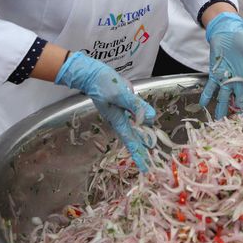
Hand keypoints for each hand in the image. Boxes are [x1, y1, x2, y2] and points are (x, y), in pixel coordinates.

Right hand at [55, 52, 155, 170]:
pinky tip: (148, 123)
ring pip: (136, 127)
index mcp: (119, 120)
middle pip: (134, 138)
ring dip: (143, 136)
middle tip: (151, 163)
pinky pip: (135, 115)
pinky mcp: (124, 104)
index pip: (131, 141)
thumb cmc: (103, 84)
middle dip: (142, 150)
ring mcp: (122, 112)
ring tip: (152, 147)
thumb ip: (136, 106)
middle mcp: (121, 119)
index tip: (145, 168)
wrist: (91, 74)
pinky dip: (142, 120)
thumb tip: (151, 119)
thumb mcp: (121, 95)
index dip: (139, 155)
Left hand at [202, 13, 242, 118]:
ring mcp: (225, 79)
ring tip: (218, 121)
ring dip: (221, 109)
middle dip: (241, 112)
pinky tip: (203, 105)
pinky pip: (210, 87)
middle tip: (241, 126)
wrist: (227, 32)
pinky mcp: (214, 74)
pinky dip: (207, 95)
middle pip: (240, 100)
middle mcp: (238, 81)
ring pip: (224, 98)